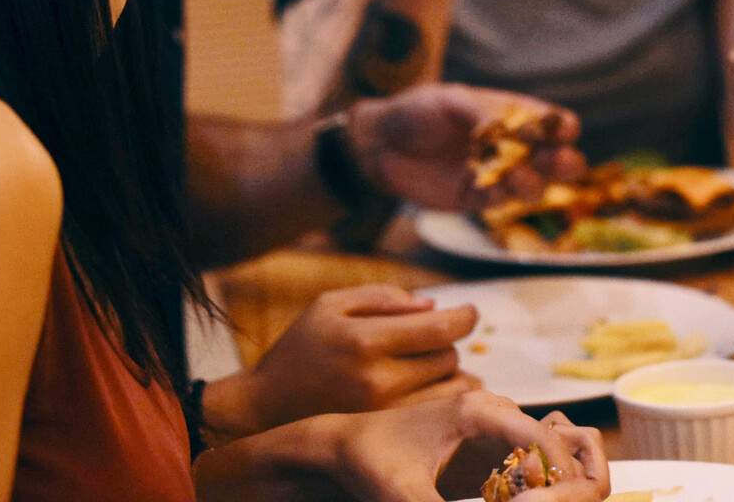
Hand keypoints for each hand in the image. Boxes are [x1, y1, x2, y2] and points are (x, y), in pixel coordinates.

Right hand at [206, 285, 481, 436]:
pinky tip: (426, 390)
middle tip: (425, 341)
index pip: (441, 329)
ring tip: (425, 366)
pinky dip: (443, 399)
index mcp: (365, 340)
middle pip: (449, 357)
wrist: (264, 410)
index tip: (469, 312)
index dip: (465, 317)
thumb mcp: (330, 305)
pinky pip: (438, 415)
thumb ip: (383, 297)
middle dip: (446, 344)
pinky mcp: (386, 436)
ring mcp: (384, 414)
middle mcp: (378, 381)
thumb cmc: (301, 349)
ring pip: (451, 389)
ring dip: (450, 374)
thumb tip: (433, 305)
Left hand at [312, 392, 606, 501]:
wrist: (345, 445)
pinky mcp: (488, 446)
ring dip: (548, 489)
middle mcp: (494, 412)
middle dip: (560, 485)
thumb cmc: (370, 460)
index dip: (555, 478)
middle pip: (554, 445)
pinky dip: (531, 492)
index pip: (543, 438)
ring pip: (547, 457)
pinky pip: (529, 468)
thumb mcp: (399, 494)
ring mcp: (494, 427)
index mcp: (478, 411)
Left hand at [345, 85, 588, 213]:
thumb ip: (484, 114)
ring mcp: (496, 174)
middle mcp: (512, 146)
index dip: (563, 128)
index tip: (560, 131)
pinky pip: (499, 201)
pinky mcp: (476, 198)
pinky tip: (492, 187)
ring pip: (535, 185)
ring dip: (534, 182)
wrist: (379, 143)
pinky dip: (501, 196)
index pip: (554, 122)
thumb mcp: (452, 101)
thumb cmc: (418, 112)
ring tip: (515, 175)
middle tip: (558, 161)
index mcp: (513, 114)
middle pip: (556, 159)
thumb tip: (514, 129)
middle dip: (564, 161)